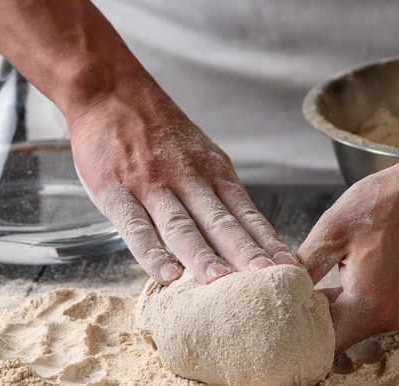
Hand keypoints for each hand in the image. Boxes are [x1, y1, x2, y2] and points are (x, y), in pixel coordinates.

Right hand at [69, 85, 296, 284]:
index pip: (246, 213)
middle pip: (222, 222)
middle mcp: (188, 178)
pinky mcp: (116, 192)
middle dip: (246, 254)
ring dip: (202, 256)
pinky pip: (136, 227)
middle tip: (268, 280)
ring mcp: (152, 185)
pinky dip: (152, 252)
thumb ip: (219, 192)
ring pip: (182, 226)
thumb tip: (249, 233)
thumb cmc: (158, 129)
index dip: (268, 243)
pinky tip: (167, 274)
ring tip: (220, 282)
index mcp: (213, 171)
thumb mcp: (200, 152)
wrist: (109, 90)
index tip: (288, 268)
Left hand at [297, 151, 398, 354]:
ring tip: (300, 285)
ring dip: (327, 309)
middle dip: (306, 321)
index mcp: (369, 305)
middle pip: (337, 336)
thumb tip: (279, 288)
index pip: (322, 344)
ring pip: (352, 321)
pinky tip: (330, 275)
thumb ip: (304, 266)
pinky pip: (368, 308)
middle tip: (278, 300)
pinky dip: (346, 298)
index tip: (273, 320)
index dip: (294, 336)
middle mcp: (389, 316)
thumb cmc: (392, 201)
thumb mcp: (334, 229)